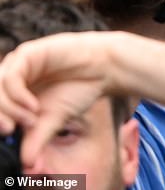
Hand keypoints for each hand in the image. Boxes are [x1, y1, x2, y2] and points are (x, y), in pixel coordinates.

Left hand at [0, 32, 119, 165]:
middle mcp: (13, 75)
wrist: (103, 69)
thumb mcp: (55, 118)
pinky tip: (34, 105)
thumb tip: (26, 163)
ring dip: (10, 108)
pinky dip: (17, 95)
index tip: (9, 133)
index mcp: (15, 90)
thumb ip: (37, 137)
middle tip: (12, 129)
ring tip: (32, 118)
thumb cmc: (79, 88)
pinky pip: (11, 76)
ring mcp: (19, 64)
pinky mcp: (29, 53)